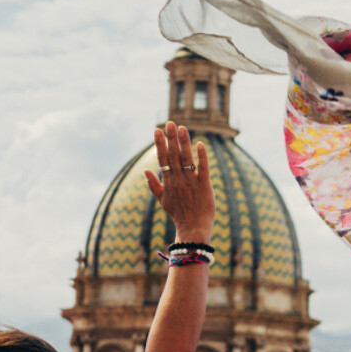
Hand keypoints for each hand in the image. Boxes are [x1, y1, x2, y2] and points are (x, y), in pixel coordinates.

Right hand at [146, 122, 215, 242]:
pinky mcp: (205, 186)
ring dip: (184, 143)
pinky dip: (202, 157)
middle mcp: (178, 179)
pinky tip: (200, 144)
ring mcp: (191, 182)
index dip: (160, 144)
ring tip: (183, 128)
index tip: (157, 130)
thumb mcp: (163, 201)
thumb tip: (145, 170)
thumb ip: (154, 185)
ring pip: (186, 159)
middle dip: (171, 138)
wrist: (193, 228)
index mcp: (168, 182)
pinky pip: (203, 168)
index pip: (162, 159)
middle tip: (170, 123)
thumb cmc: (179, 215)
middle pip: (173, 155)